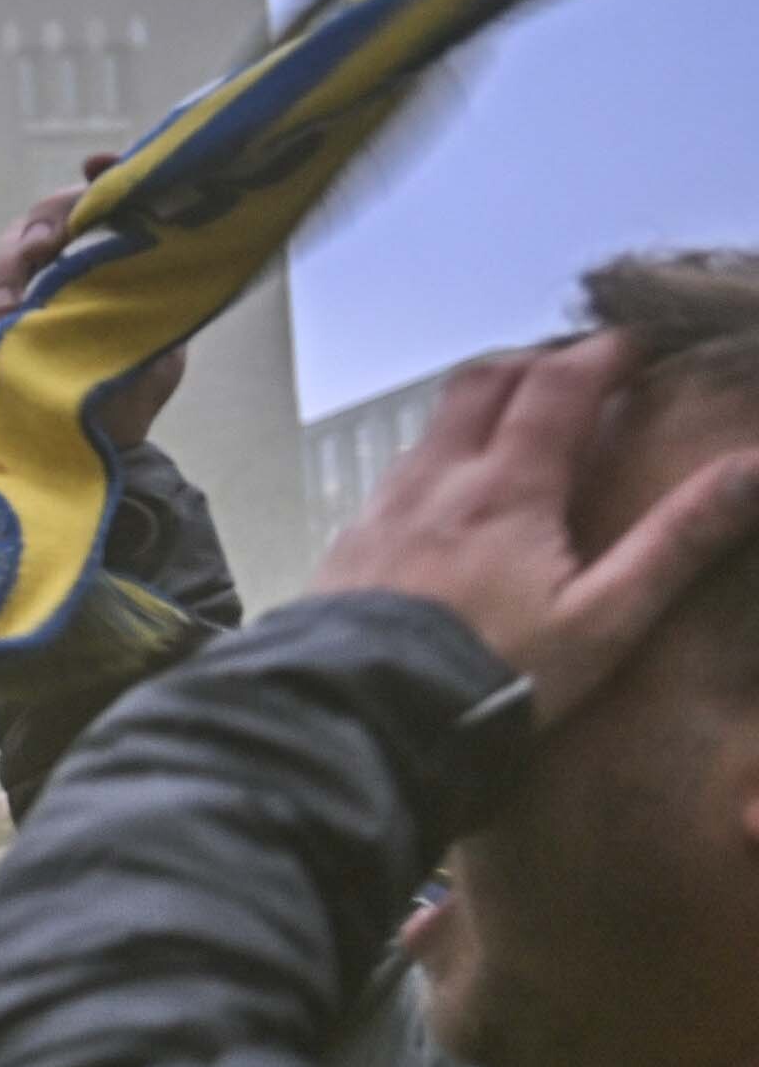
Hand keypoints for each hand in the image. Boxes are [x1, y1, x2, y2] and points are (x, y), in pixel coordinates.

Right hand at [0, 158, 185, 449]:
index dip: (100, 177)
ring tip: (12, 310)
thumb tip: (161, 233)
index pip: (100, 199)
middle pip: (41, 217)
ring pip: (1, 252)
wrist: (94, 446)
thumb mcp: (164, 331)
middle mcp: (60, 264)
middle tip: (40, 252)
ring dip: (4, 272)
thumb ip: (158, 283)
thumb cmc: (134, 385)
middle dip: (38, 226)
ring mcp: (19, 292)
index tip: (95, 169)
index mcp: (107, 256)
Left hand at [322, 325, 758, 722]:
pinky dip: (440, 454)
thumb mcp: (604, 619)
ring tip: (523, 423)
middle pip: (484, 381)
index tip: (640, 346)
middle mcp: (438, 479)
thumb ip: (676, 542)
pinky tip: (453, 493)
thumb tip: (755, 468)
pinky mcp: (349, 543)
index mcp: (506, 487)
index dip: (604, 354)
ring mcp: (384, 507)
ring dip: (484, 404)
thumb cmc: (495, 674)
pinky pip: (399, 471)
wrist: (360, 719)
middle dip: (539, 361)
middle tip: (583, 372)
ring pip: (435, 422)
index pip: (559, 384)